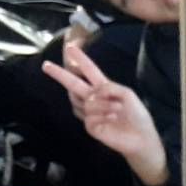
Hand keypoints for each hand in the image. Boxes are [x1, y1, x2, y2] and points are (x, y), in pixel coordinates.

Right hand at [41, 42, 167, 185]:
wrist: (140, 136)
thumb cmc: (136, 114)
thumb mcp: (127, 94)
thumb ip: (109, 88)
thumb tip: (94, 93)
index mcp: (103, 87)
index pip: (89, 70)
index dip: (80, 59)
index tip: (69, 48)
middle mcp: (94, 98)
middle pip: (73, 83)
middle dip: (59, 74)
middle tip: (46, 65)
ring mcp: (90, 112)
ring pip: (88, 102)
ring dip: (105, 106)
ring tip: (118, 111)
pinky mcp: (90, 126)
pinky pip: (90, 116)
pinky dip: (103, 117)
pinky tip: (112, 121)